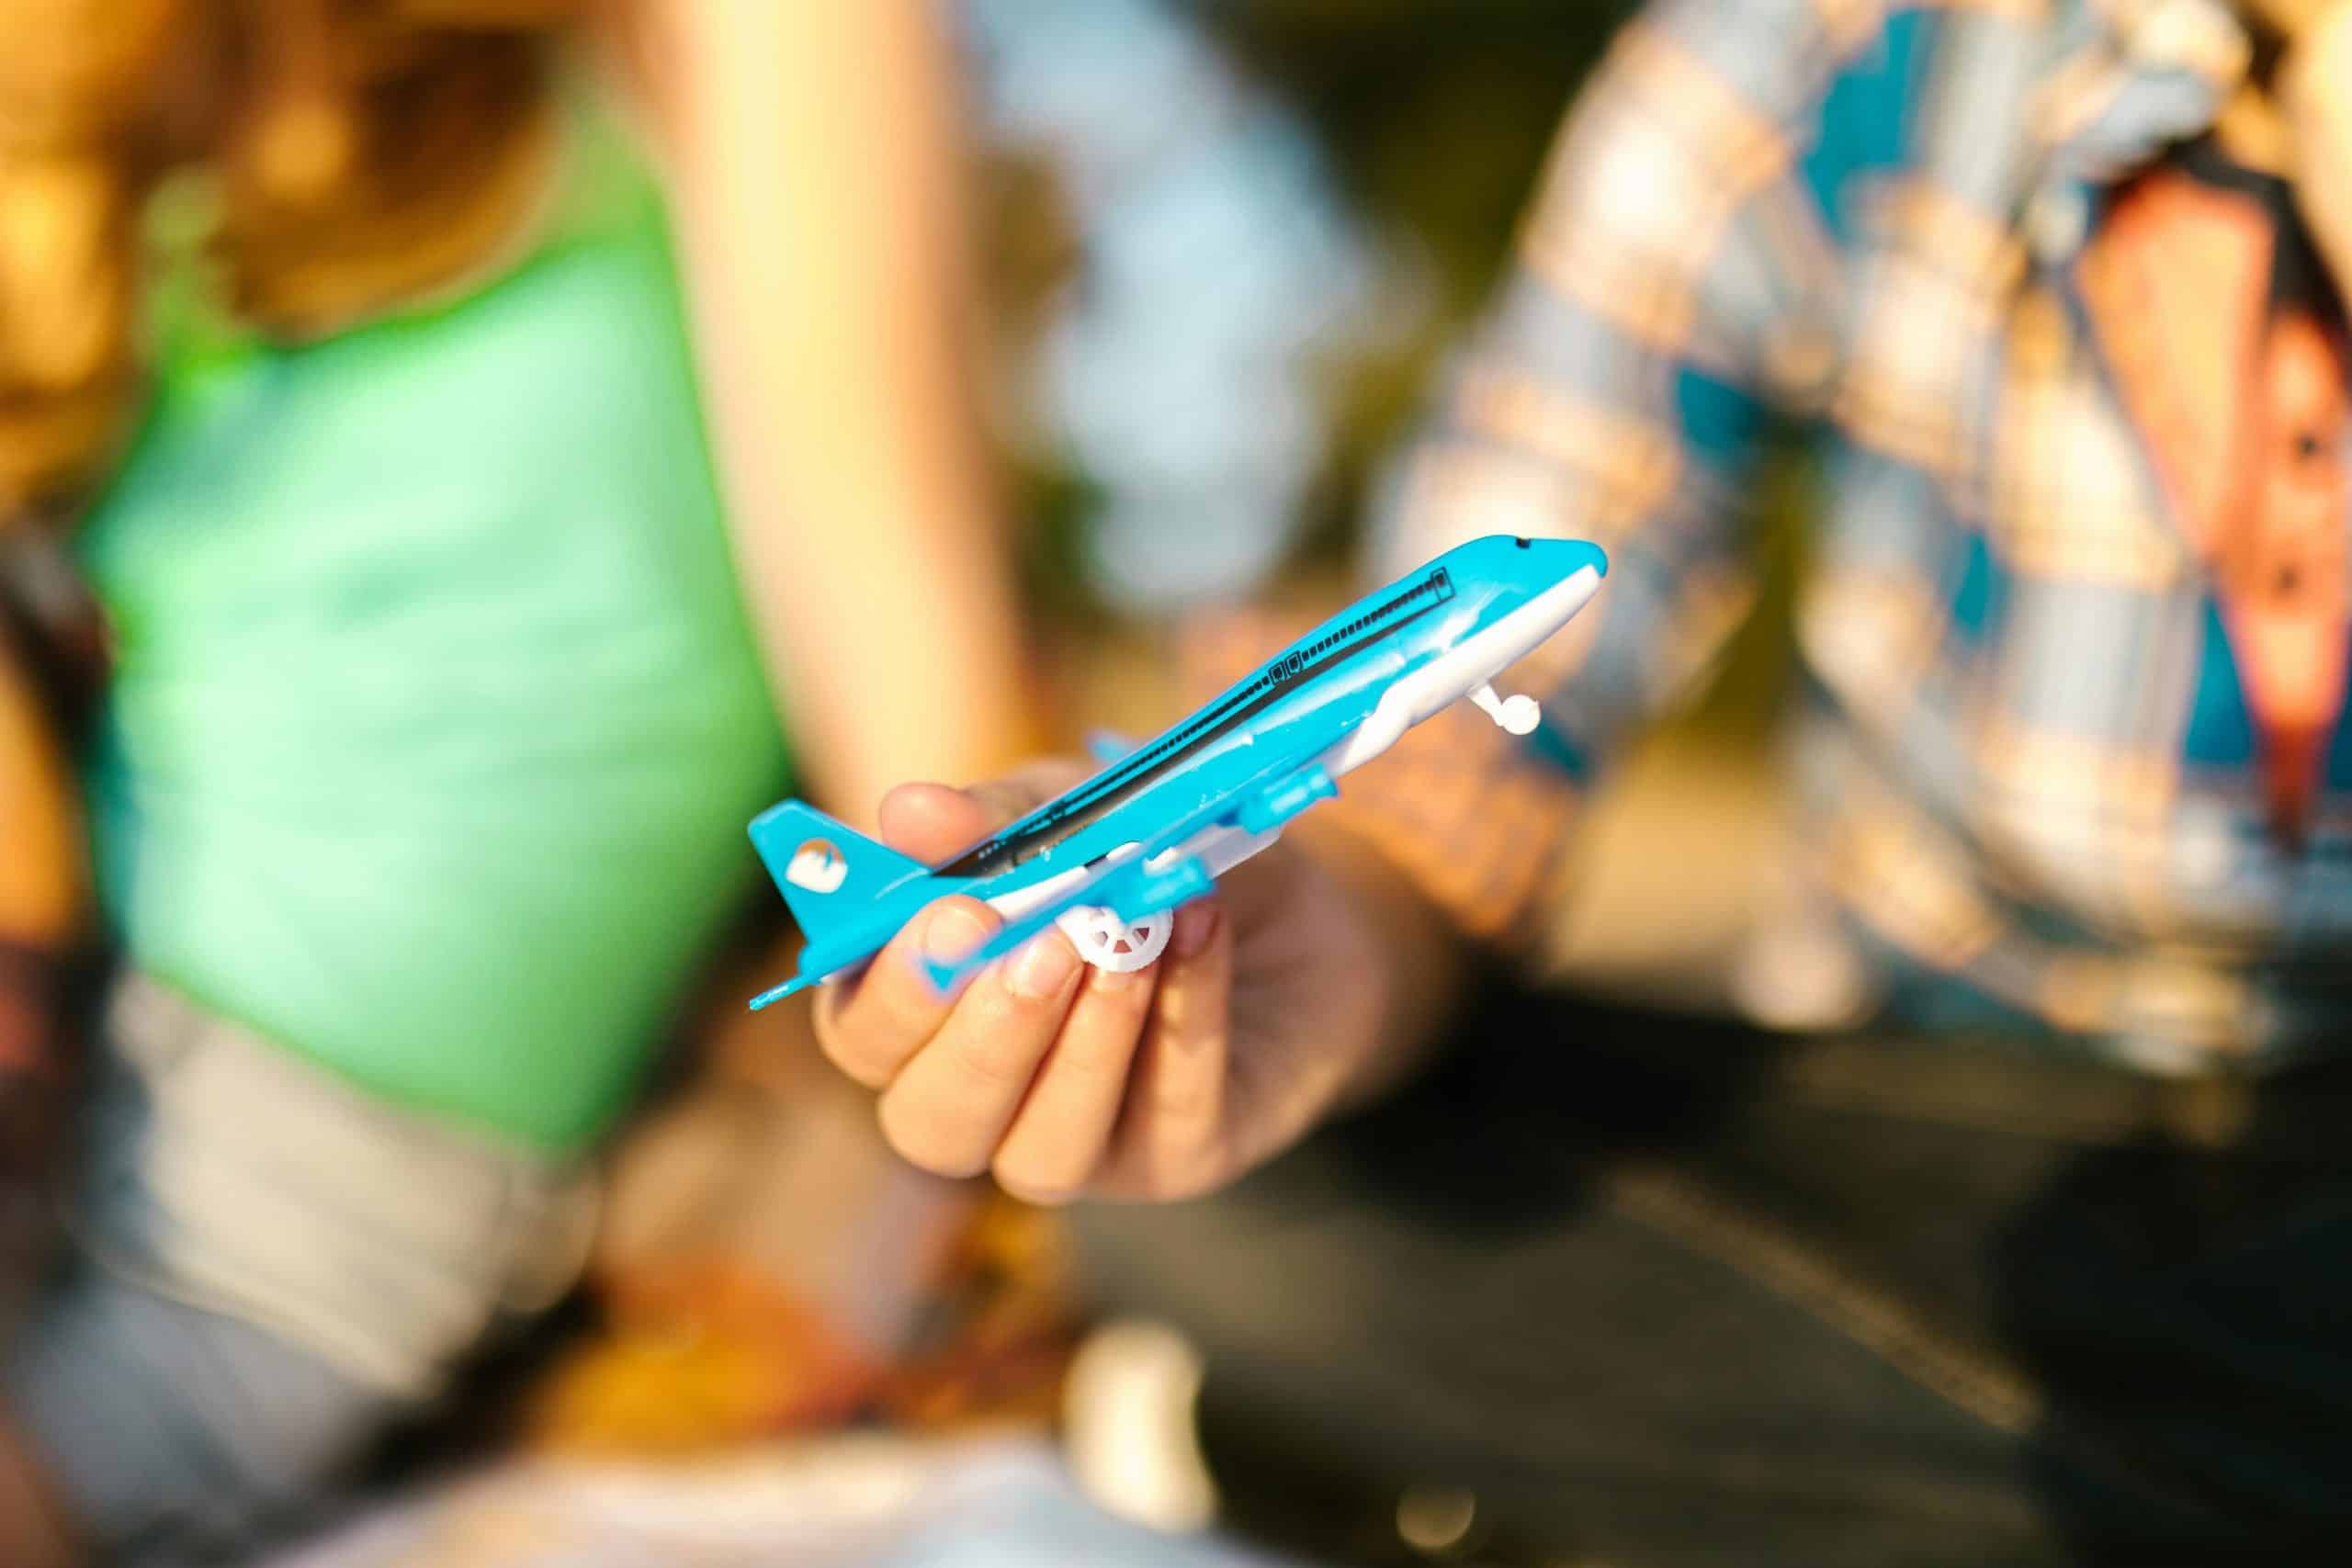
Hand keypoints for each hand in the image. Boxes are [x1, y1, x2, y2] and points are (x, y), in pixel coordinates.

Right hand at [809, 763, 1431, 1202]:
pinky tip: (1200, 932)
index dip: (897, 990)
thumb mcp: (1072, 812)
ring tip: (1132, 941)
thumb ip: (994, 821)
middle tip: (1045, 945)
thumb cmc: (1145, 857)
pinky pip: (1166, 1121)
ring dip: (1086, 1045)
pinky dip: (1182, 1023)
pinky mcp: (1176, 1161)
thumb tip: (907, 811)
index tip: (957, 913)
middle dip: (985, 1039)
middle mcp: (985, 1099)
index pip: (862, 1036)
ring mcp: (1079, 1143)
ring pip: (1042, 1153)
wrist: (1299, 904)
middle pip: (932, 1123)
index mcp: (925, 1014)